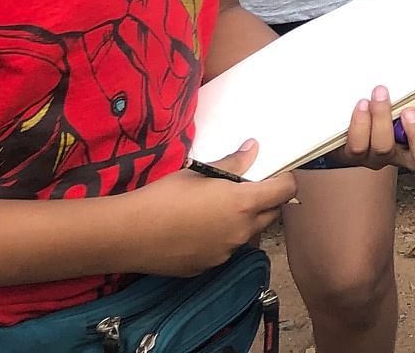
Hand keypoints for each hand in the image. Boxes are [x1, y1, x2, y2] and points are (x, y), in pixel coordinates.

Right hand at [124, 142, 296, 275]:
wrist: (128, 234)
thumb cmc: (164, 196)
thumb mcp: (200, 173)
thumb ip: (233, 163)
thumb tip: (253, 148)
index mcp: (244, 204)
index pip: (285, 192)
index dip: (286, 181)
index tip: (279, 174)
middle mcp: (241, 232)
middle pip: (271, 215)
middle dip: (267, 202)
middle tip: (248, 190)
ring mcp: (225, 253)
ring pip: (247, 234)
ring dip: (243, 222)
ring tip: (217, 210)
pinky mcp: (207, 267)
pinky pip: (225, 250)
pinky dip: (221, 239)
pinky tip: (198, 231)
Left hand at [331, 86, 414, 171]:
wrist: (343, 123)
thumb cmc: (383, 116)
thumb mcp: (410, 108)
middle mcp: (399, 157)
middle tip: (410, 110)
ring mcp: (375, 158)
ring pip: (384, 147)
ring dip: (384, 118)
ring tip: (381, 94)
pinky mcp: (351, 154)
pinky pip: (358, 143)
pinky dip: (360, 122)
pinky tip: (362, 104)